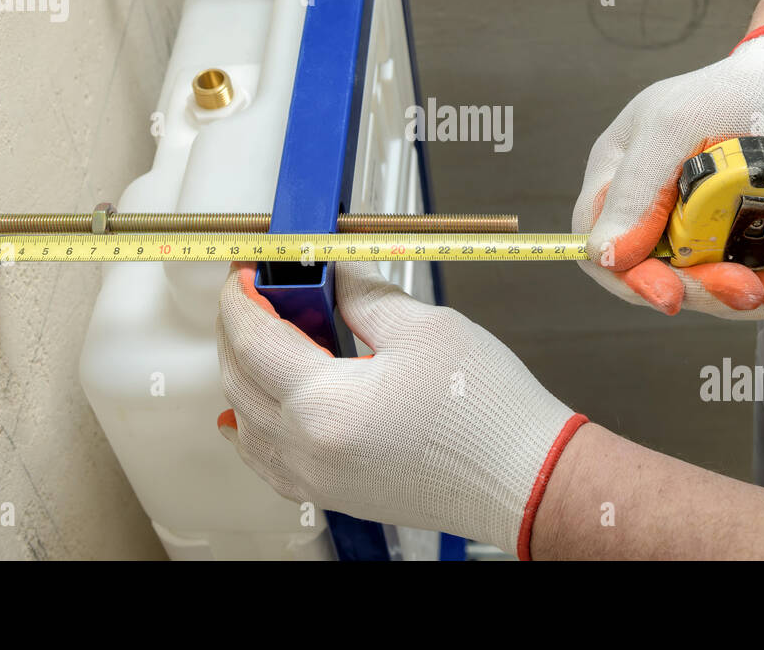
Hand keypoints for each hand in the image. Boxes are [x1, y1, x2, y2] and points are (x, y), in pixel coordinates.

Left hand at [216, 261, 586, 557]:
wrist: (524, 479)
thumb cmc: (488, 412)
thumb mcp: (423, 328)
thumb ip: (362, 293)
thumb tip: (333, 269)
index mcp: (325, 406)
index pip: (253, 339)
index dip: (241, 296)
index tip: (245, 269)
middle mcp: (310, 451)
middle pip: (239, 380)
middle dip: (239, 328)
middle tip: (259, 290)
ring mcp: (319, 480)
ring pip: (246, 423)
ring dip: (244, 374)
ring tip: (269, 335)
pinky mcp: (336, 494)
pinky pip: (269, 460)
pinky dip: (253, 427)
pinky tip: (255, 412)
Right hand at [571, 27, 763, 319]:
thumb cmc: (732, 90)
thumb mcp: (675, 127)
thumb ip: (635, 191)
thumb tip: (605, 256)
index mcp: (619, 178)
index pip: (605, 248)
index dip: (632, 280)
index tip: (671, 297)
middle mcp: (652, 210)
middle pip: (661, 274)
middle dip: (705, 291)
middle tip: (750, 290)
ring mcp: (698, 228)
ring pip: (710, 284)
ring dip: (751, 299)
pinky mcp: (742, 238)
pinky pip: (750, 278)